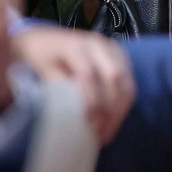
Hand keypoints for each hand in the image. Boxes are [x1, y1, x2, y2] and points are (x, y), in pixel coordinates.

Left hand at [12, 27, 135, 144]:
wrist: (44, 37)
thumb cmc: (42, 55)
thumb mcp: (43, 70)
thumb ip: (58, 87)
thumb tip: (73, 113)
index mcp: (76, 46)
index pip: (88, 74)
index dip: (91, 100)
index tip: (88, 124)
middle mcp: (98, 44)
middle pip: (114, 77)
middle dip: (111, 109)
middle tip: (100, 134)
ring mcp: (112, 49)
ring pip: (126, 81)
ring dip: (120, 111)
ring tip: (107, 133)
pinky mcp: (120, 57)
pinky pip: (129, 83)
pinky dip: (123, 104)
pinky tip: (112, 121)